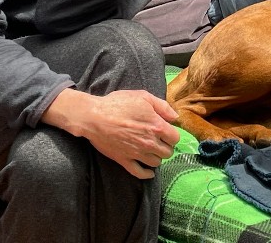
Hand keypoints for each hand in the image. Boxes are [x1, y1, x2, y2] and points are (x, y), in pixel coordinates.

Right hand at [43, 88, 180, 178]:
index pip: (175, 138)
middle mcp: (149, 143)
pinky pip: (140, 173)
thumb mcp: (143, 96)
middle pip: (168, 152)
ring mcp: (137, 153)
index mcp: (156, 126)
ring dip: (156, 157)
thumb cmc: (118, 104)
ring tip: (151, 150)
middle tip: (159, 141)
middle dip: (165, 146)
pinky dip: (147, 174)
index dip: (172, 134)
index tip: (166, 131)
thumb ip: (162, 106)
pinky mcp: (124, 160)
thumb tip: (175, 117)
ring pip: (156, 163)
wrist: (94, 116)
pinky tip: (149, 171)